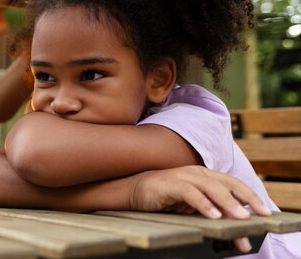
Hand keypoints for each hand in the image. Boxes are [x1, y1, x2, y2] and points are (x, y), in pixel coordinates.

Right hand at [129, 165, 271, 253]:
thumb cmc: (165, 198)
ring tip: (240, 218)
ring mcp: (184, 177)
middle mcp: (197, 173)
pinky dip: (204, 204)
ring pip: (212, 188)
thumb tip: (232, 225)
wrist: (134, 191)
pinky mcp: (171, 185)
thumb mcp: (191, 205)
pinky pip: (191, 194)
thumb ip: (210, 210)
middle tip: (257, 217)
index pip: (233, 184)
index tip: (264, 212)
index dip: (250, 196)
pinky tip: (213, 215)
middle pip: (227, 184)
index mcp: (204, 176)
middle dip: (245, 200)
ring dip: (228, 203)